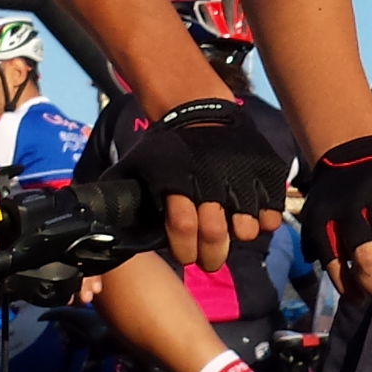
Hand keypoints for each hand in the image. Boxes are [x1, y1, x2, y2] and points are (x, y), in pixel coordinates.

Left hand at [111, 99, 289, 269]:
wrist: (200, 111)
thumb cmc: (166, 147)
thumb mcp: (137, 166)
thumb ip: (122, 196)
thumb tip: (100, 227)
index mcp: (177, 183)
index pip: (181, 228)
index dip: (183, 249)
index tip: (185, 256)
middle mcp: (210, 184)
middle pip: (214, 234)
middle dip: (210, 256)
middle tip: (208, 260)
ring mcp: (242, 180)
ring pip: (246, 228)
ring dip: (237, 236)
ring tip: (230, 231)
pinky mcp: (266, 175)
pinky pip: (272, 214)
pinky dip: (264, 220)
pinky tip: (251, 215)